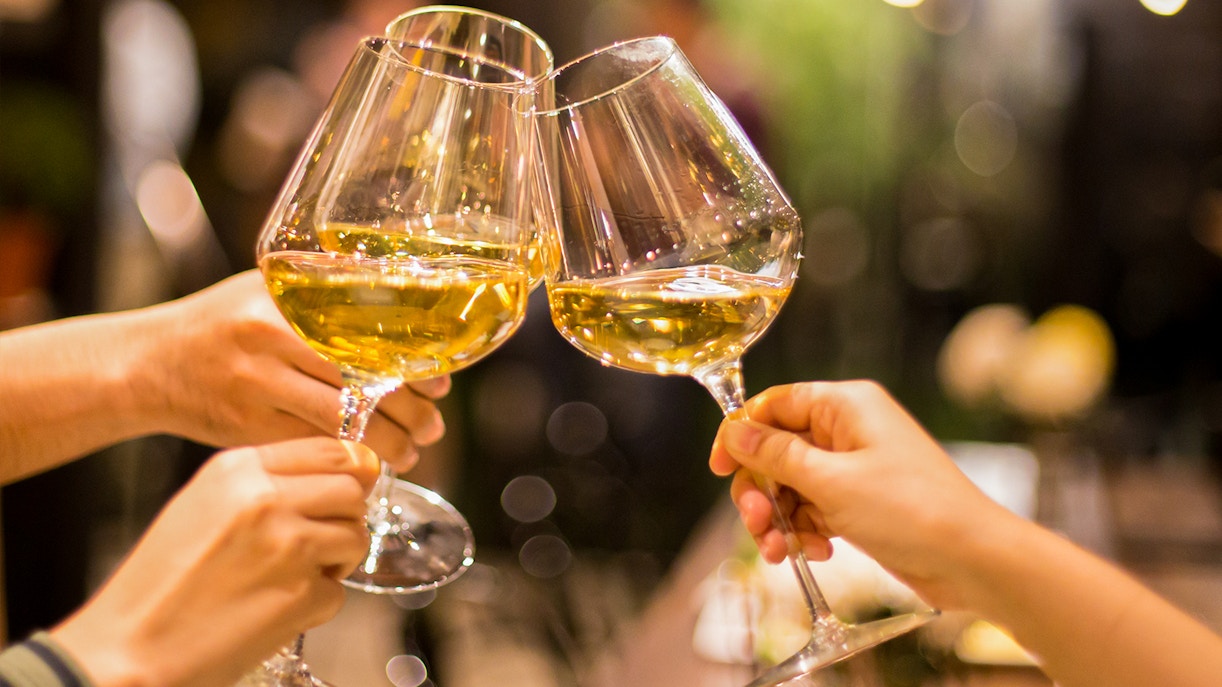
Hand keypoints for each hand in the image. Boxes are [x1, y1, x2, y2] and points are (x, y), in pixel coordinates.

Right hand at [50, 438, 380, 686]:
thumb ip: (267, 481)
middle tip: (320, 539)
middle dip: (346, 517)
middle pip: (352, 491)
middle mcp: (267, 500)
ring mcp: (289, 547)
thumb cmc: (159, 584)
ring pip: (356, 537)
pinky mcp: (302, 595)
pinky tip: (275, 608)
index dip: (353, 469)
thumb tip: (347, 467)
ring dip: (338, 559)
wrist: (130, 651)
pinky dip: (316, 603)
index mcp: (238, 470)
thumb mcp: (203, 504)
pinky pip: (338, 592)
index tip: (357, 483)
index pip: (331, 449)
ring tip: (294, 575)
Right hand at [134, 270, 449, 471]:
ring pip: (341, 423)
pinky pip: (313, 447)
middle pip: (360, 383)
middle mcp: (266, 344)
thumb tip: (402, 291)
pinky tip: (373, 463)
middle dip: (410, 411)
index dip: (410, 366)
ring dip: (388, 442)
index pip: (364, 337)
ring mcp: (255, 389)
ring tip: (415, 448)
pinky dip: (350, 457)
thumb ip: (322, 289)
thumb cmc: (220, 322)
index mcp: (280, 304)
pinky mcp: (247, 430)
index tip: (440, 382)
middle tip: (435, 425)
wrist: (149, 364)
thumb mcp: (265, 290)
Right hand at [709, 380, 1012, 609]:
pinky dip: (806, 532)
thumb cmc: (912, 510)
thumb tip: (734, 431)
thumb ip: (776, 455)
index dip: (741, 435)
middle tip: (758, 525)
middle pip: (776, 451)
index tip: (719, 469)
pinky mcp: (861, 501)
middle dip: (761, 491)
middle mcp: (849, 430)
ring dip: (780, 519)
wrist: (972, 559)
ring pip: (791, 486)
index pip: (774, 405)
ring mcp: (855, 467)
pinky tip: (817, 554)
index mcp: (846, 406)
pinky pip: (814, 508)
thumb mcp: (831, 482)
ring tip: (783, 552)